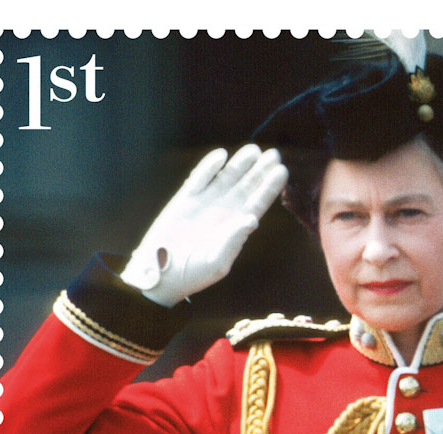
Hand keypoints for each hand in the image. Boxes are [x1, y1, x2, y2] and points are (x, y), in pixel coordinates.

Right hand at [121, 144, 288, 307]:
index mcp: (237, 228)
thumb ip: (233, 240)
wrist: (160, 273)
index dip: (270, 187)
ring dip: (240, 164)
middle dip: (260, 171)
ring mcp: (206, 204)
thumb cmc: (192, 274)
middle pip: (246, 187)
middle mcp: (225, 213)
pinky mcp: (185, 200)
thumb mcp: (216, 262)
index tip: (282, 171)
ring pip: (227, 178)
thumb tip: (252, 219)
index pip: (258, 203)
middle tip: (274, 154)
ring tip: (254, 150)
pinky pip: (200, 178)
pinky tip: (222, 155)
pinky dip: (209, 166)